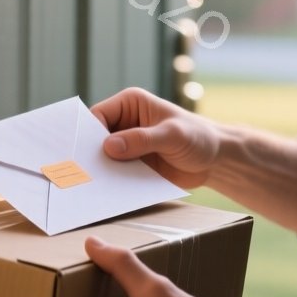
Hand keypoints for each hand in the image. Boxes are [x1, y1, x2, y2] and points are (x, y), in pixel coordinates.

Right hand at [90, 87, 222, 188]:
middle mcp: (125, 122)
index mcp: (130, 104)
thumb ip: (142, 139)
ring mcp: (127, 145)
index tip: (81, 152)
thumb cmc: (198, 137)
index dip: (87, 133)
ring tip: (90, 186)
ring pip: (103, 157)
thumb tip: (110, 146)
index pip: (98, 115)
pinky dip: (111, 182)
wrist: (215, 160)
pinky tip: (105, 193)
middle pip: (95, 138)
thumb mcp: (172, 135)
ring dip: (99, 170)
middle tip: (80, 172)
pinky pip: (115, 173)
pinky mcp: (132, 165)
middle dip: (90, 154)